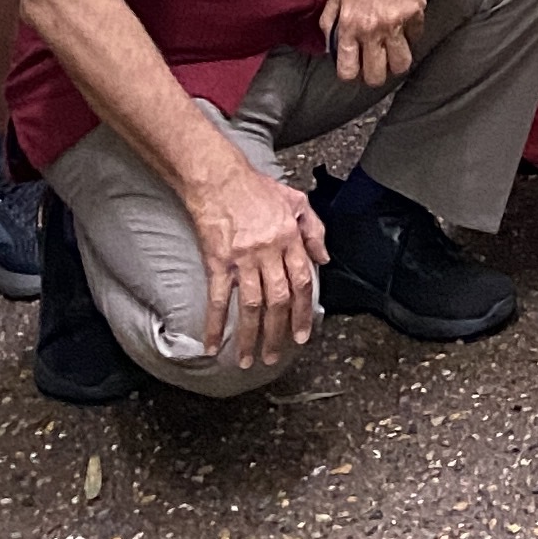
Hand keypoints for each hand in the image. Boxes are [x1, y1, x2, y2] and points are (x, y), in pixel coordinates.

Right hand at [189, 153, 324, 367]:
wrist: (220, 178)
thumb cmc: (257, 188)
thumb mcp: (296, 201)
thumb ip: (314, 230)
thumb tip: (324, 258)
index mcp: (290, 237)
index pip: (302, 281)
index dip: (303, 312)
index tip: (302, 335)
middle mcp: (269, 250)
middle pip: (278, 300)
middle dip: (278, 332)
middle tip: (277, 355)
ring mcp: (243, 258)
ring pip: (250, 306)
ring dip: (250, 336)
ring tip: (249, 359)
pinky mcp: (218, 261)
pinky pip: (216, 299)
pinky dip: (214, 325)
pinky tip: (213, 345)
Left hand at [320, 0, 431, 85]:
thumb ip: (330, 19)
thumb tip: (329, 45)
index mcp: (350, 25)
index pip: (348, 71)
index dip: (351, 73)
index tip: (355, 66)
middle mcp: (373, 29)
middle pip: (376, 77)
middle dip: (376, 73)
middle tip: (376, 60)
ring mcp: (397, 23)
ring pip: (401, 65)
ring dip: (397, 60)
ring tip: (393, 49)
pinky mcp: (417, 14)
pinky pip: (416, 39)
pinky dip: (411, 36)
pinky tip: (405, 22)